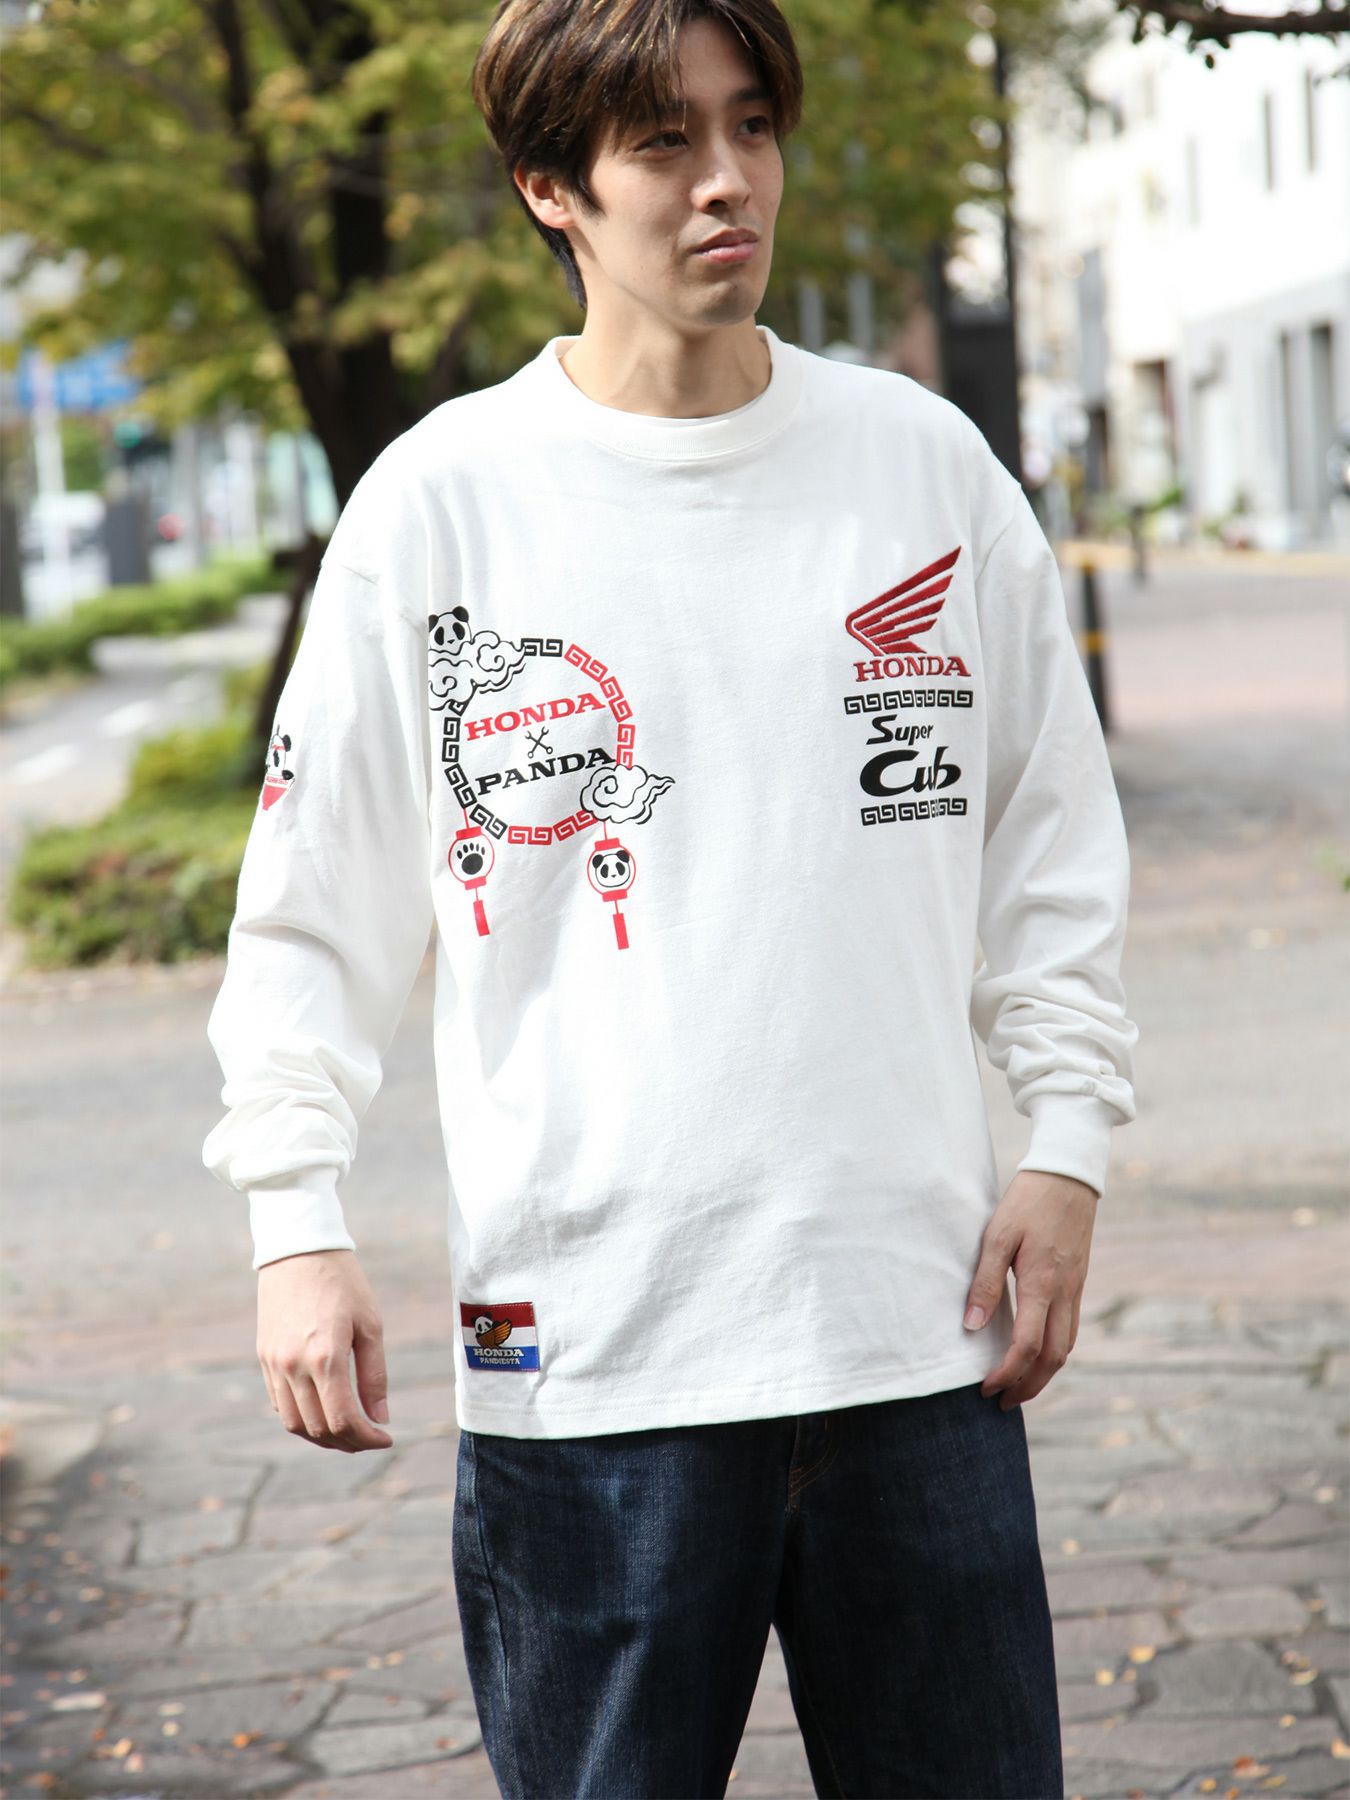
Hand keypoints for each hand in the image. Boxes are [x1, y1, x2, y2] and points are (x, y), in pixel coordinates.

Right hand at [257, 1249, 393, 1451]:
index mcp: (325, 1357)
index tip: (386, 1437)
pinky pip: (280, 1404)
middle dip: (348, 1442)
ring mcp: (274, 1364)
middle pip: (318, 1428)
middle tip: (371, 1437)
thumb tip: (381, 1418)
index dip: (366, 1438)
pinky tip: (323, 1411)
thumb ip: (375, 1375)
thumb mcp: (370, 1324)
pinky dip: (302, 1418)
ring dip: (322, 1437)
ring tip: (348, 1432)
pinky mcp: (263, 1357)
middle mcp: (293, 1366)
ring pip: (294, 1423)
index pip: (343, 1420)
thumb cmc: (343, 1282)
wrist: (298, 1249)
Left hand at [963, 1168, 1098, 1410]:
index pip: (1028, 1345)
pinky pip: (1070, 1329)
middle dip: (1028, 1386)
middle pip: (1054, 1358)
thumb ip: (984, 1282)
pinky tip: (1036, 1353)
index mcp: (1042, 1283)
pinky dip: (1055, 1352)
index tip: (985, 1387)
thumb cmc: (1027, 1202)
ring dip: (1044, 1374)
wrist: (1068, 1176)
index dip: (1007, 1372)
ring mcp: (1076, 1289)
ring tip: (1017, 1386)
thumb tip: (970, 1326)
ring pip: (1067, 1347)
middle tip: (1001, 1401)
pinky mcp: (1078, 1282)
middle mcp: (1065, 1293)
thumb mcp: (996, 1235)